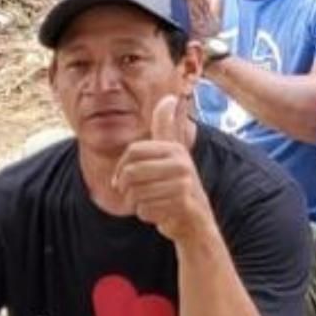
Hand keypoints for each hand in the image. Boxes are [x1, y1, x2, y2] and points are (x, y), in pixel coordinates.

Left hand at [112, 96, 211, 242]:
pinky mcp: (182, 204)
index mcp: (174, 148)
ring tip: (153, 202)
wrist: (195, 219)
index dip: (121, 168)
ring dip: (138, 203)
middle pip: (130, 173)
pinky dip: (147, 215)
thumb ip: (168, 125)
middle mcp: (182, 163)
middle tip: (138, 193)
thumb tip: (170, 97)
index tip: (123, 178)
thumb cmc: (176, 184)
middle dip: (127, 188)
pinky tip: (160, 212)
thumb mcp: (173, 151)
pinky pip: (144, 210)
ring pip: (136, 193)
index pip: (132, 152)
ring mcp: (184, 183)